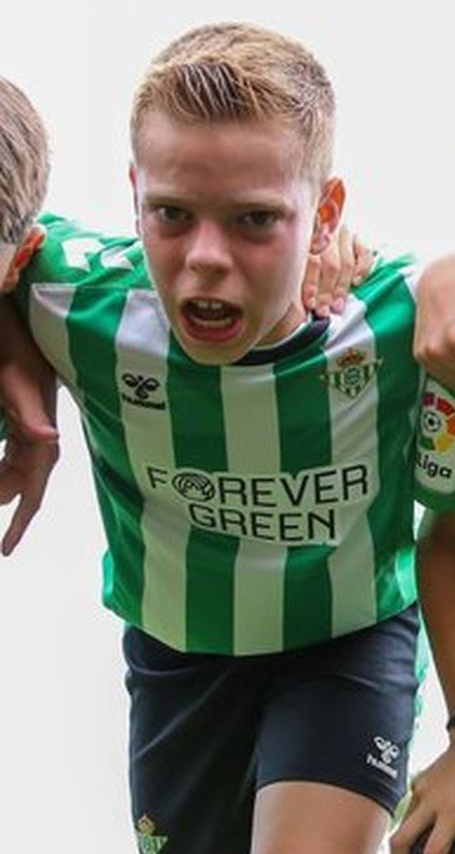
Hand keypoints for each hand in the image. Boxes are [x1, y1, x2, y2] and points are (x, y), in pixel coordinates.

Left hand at [0, 323, 59, 554]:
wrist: (4, 306)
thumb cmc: (8, 335)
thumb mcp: (14, 374)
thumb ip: (30, 410)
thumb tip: (50, 441)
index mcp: (39, 422)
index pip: (33, 480)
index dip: (21, 516)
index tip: (6, 547)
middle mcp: (35, 425)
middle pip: (22, 477)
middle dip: (3, 498)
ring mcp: (25, 416)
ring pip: (15, 463)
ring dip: (1, 483)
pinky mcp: (15, 406)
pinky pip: (11, 446)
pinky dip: (3, 464)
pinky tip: (0, 471)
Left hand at [301, 225, 372, 315]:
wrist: (322, 222)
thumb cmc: (308, 242)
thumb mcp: (296, 253)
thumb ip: (299, 271)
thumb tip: (294, 301)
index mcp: (307, 235)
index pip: (310, 262)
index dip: (310, 284)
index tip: (310, 304)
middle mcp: (326, 232)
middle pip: (329, 264)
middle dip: (326, 291)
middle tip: (324, 311)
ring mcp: (344, 232)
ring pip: (346, 263)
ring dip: (342, 287)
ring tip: (338, 306)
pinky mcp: (359, 236)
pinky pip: (365, 253)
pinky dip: (363, 269)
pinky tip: (356, 282)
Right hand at [388, 713, 454, 853]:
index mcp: (453, 811)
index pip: (434, 853)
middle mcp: (431, 804)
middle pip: (401, 843)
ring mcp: (421, 793)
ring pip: (399, 827)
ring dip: (398, 853)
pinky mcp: (418, 784)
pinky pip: (407, 811)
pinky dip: (406, 830)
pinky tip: (415, 840)